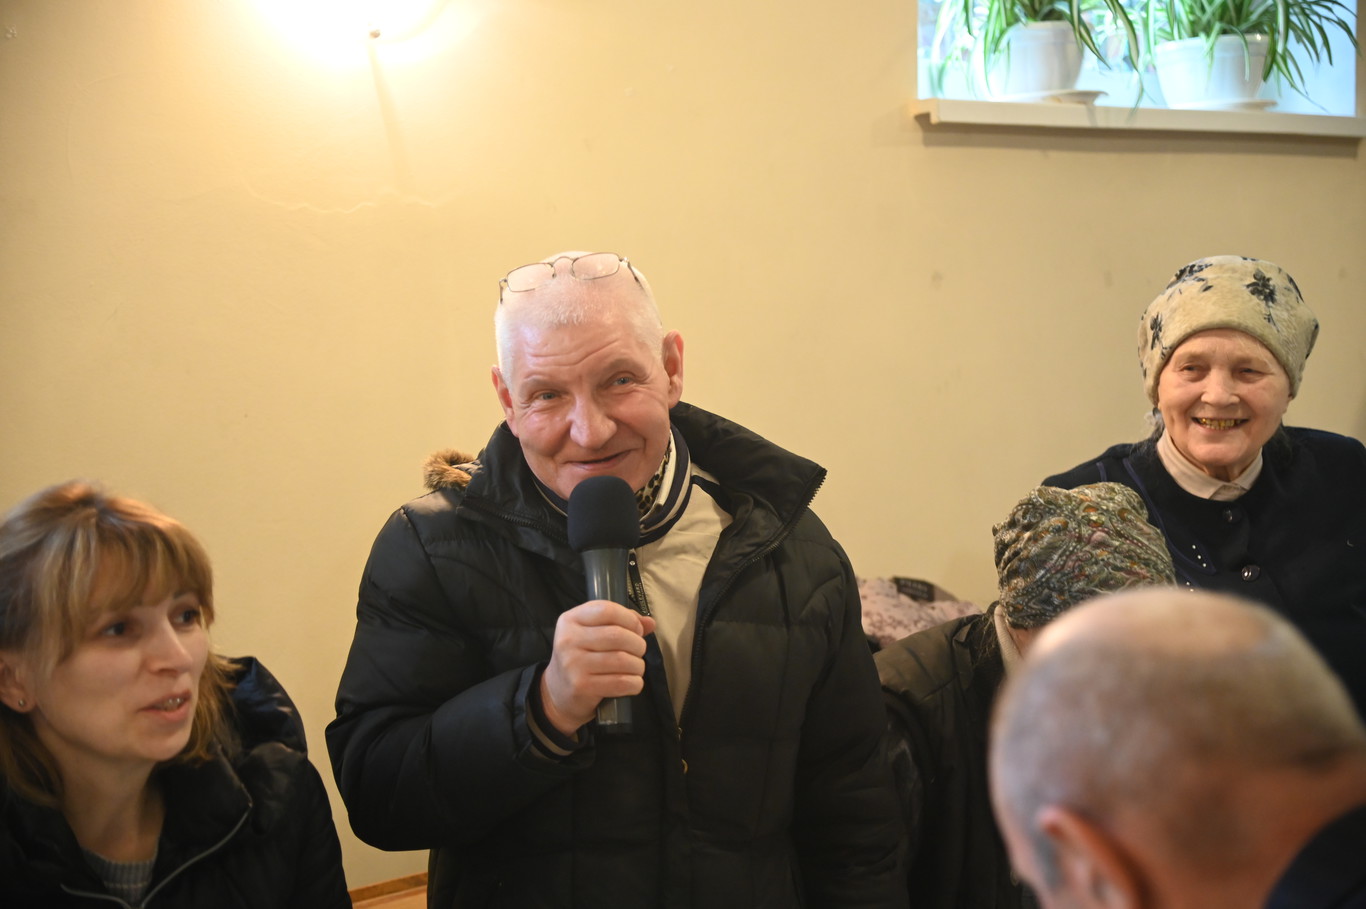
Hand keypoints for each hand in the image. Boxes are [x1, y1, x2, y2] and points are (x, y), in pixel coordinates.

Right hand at [540, 600, 655, 735]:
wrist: (558, 693)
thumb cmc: (581, 658)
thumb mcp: (592, 633)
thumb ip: (621, 623)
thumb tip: (650, 622)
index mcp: (570, 620)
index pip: (607, 610)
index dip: (629, 619)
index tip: (636, 630)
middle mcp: (569, 640)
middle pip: (618, 635)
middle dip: (638, 644)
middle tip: (637, 651)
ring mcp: (573, 664)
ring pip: (623, 660)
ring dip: (638, 665)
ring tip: (635, 667)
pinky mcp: (582, 687)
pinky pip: (621, 682)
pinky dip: (635, 683)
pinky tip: (631, 682)